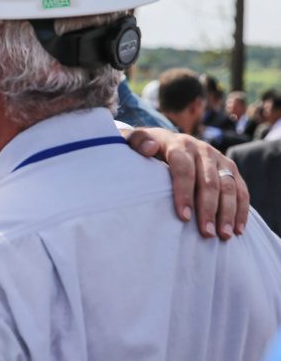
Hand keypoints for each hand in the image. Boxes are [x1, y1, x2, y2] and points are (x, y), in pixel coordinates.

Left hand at [121, 127, 248, 239]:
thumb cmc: (143, 150)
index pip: (183, 169)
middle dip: (208, 208)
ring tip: (223, 235)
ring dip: (228, 212)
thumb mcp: (133, 142)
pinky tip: (238, 229)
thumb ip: (137, 141)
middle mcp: (201, 149)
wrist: (161, 141)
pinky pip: (241, 189)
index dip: (184, 192)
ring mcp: (218, 158)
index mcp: (178, 144)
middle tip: (207, 233)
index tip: (183, 217)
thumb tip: (149, 148)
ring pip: (229, 186)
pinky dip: (241, 210)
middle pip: (209, 181)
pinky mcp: (230, 169)